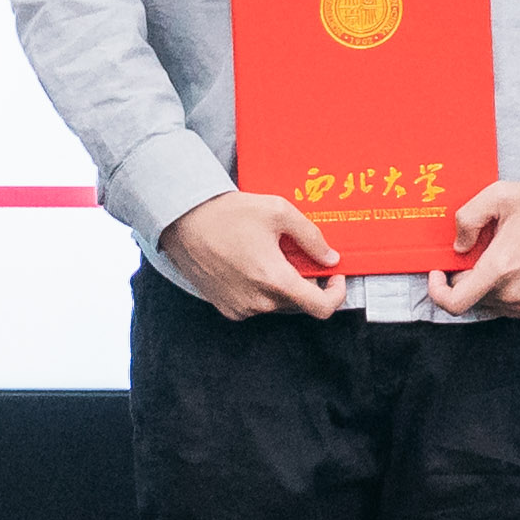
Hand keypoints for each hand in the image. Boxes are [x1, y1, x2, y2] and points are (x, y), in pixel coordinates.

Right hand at [163, 190, 345, 319]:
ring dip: (281, 284)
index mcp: (275, 280)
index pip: (321, 307)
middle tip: (296, 254)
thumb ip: (311, 237)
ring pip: (277, 303)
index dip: (336, 294)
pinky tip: (250, 264)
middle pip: (299, 302)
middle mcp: (259, 301)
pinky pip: (256, 304)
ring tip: (268, 255)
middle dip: (305, 281)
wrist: (182, 220)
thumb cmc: (227, 212)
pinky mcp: (226, 308)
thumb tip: (330, 258)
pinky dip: (261, 289)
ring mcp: (241, 308)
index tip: (334, 276)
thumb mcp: (278, 211)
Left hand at [436, 164, 519, 320]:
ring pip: (489, 303)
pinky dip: (502, 290)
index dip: (438, 292)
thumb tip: (457, 247)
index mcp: (502, 267)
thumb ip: (466, 219)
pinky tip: (514, 266)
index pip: (456, 303)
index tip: (438, 273)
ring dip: (485, 284)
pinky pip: (508, 307)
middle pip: (471, 298)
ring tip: (501, 254)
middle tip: (478, 250)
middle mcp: (517, 292)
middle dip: (465, 277)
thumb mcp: (496, 195)